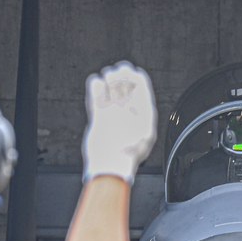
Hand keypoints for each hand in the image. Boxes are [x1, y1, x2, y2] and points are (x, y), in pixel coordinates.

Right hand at [81, 61, 156, 183]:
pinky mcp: (99, 116)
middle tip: (115, 76)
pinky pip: (97, 95)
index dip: (135, 76)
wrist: (109, 166)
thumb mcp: (146, 136)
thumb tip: (139, 100)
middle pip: (125, 83)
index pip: (141, 86)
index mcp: (142, 112)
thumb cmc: (129, 155)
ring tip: (107, 80)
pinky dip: (95, 86)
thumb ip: (144, 111)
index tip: (129, 73)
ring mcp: (113, 112)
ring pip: (110, 87)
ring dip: (108, 78)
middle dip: (121, 75)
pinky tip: (96, 85)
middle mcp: (128, 110)